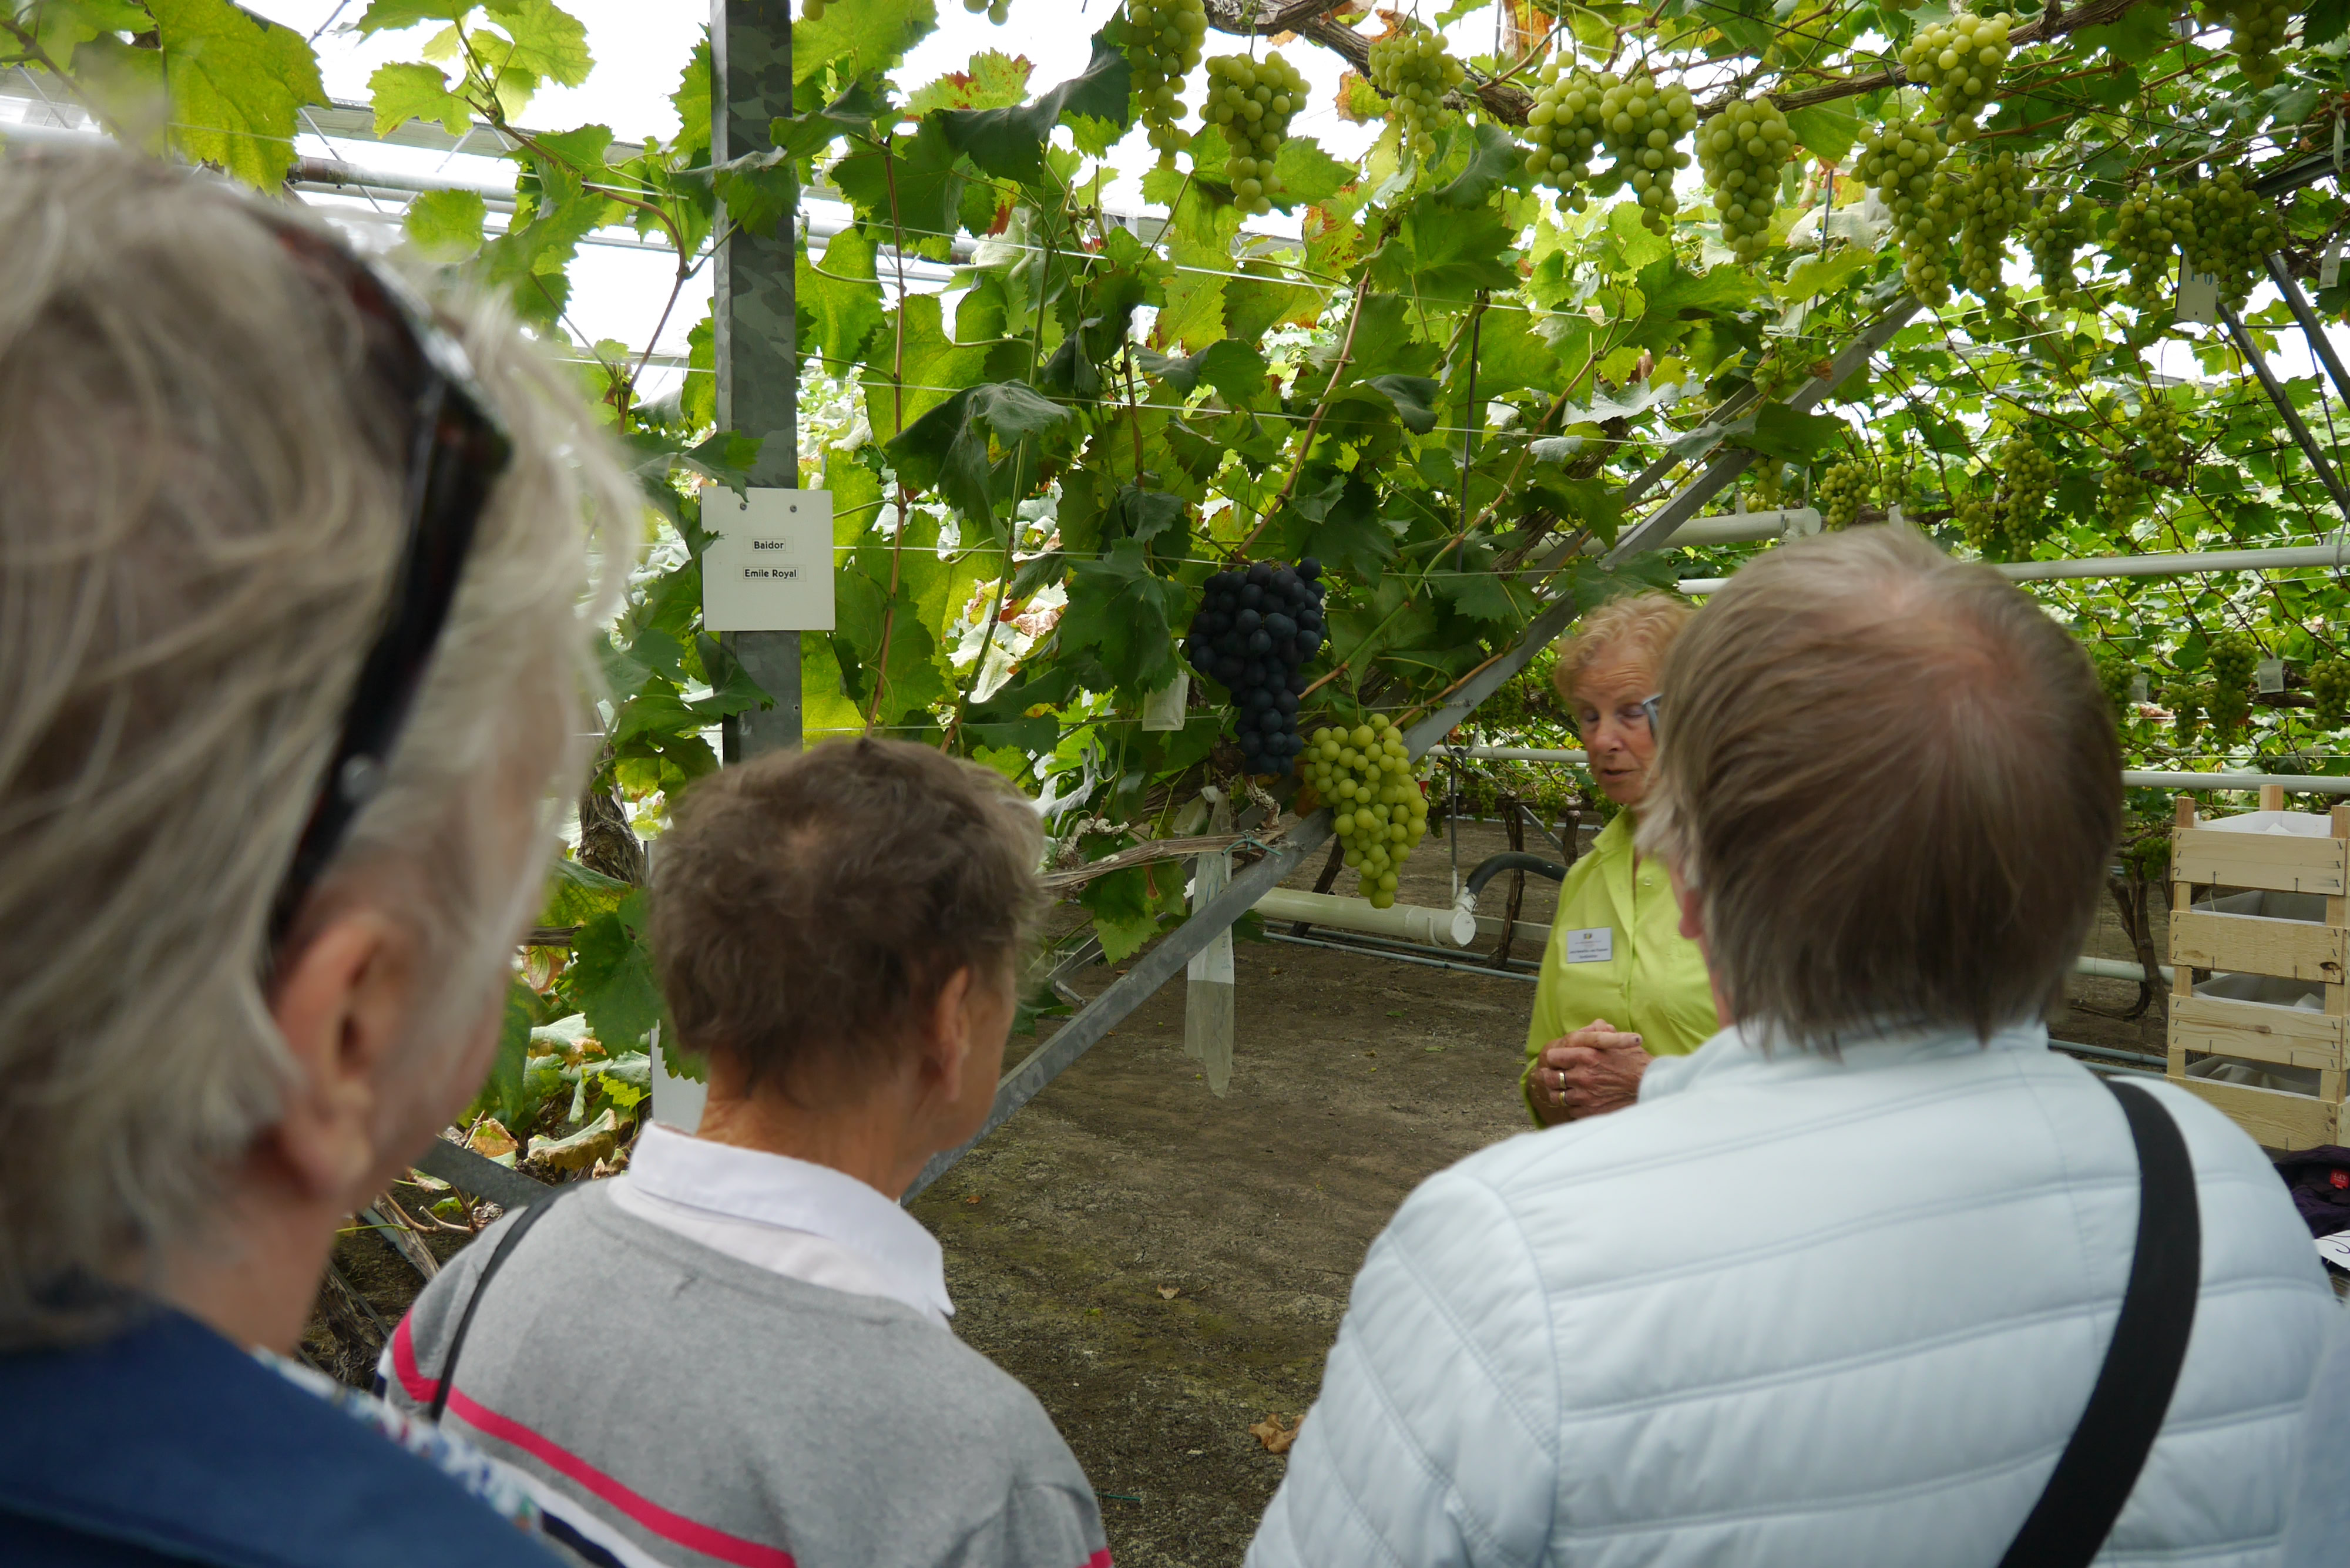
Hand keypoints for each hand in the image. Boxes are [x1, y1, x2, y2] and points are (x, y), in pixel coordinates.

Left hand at [1533, 1020, 1647, 1121]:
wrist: (1650, 1086)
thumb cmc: (1637, 1062)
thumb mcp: (1621, 1041)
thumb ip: (1604, 1032)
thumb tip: (1598, 1024)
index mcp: (1586, 1055)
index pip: (1554, 1057)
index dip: (1555, 1058)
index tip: (1557, 1060)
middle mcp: (1582, 1075)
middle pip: (1550, 1078)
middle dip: (1550, 1076)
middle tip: (1552, 1076)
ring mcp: (1585, 1095)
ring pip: (1558, 1097)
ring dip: (1559, 1093)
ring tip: (1562, 1091)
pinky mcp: (1591, 1111)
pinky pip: (1571, 1110)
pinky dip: (1573, 1106)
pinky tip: (1579, 1102)